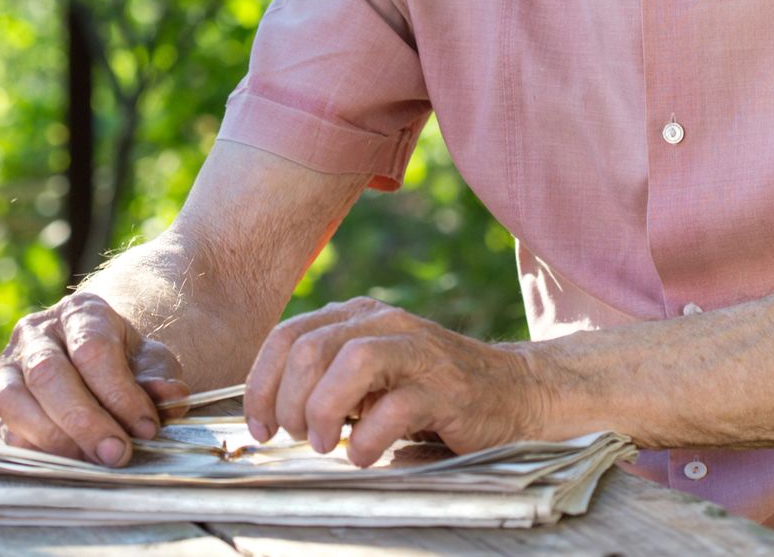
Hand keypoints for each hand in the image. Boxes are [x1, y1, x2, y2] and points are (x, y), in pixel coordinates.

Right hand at [0, 290, 187, 464]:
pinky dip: (36, 451)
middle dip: (85, 422)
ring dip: (57, 439)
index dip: (119, 393)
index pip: (92, 349)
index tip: (146, 429)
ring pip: (16, 402)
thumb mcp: (149, 361)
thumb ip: (160, 378)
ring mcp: (8, 364)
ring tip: (93, 462)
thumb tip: (172, 397)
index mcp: (80, 311)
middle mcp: (36, 331)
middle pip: (49, 375)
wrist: (90, 358)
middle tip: (117, 454)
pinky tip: (69, 463)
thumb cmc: (123, 361)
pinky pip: (6, 429)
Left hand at [242, 296, 553, 466]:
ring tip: (326, 444)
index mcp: (358, 317)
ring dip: (324, 410)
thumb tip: (268, 410)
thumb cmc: (430, 391)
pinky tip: (367, 456)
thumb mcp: (373, 374)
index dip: (261, 385)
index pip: (288, 336)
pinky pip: (393, 407)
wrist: (513, 392)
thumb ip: (328, 376)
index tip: (261, 427)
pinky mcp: (446, 388)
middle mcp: (386, 323)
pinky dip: (368, 440)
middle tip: (299, 437)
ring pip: (351, 360)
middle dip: (289, 401)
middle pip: (310, 346)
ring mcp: (418, 352)